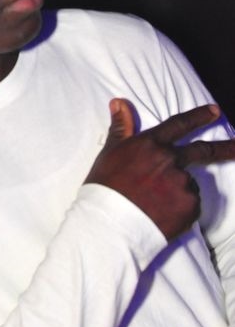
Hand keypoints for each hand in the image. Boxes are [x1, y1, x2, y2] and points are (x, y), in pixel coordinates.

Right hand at [84, 99, 234, 239]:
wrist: (110, 224)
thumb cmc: (105, 188)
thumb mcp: (110, 153)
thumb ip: (121, 127)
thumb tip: (119, 102)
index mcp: (151, 144)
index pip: (179, 124)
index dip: (199, 116)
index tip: (215, 111)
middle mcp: (170, 159)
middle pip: (203, 150)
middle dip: (226, 147)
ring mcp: (182, 183)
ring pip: (188, 183)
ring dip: (179, 190)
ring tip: (155, 203)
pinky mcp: (190, 206)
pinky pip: (190, 205)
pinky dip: (180, 209)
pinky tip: (161, 214)